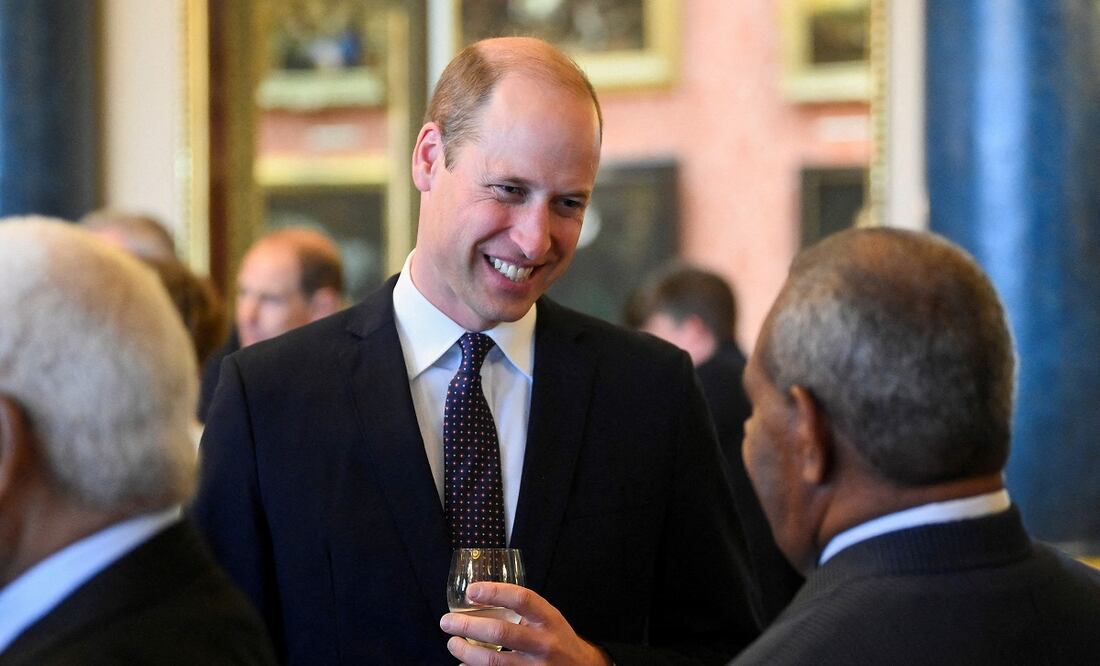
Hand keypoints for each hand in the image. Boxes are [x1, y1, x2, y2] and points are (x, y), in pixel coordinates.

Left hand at [440, 582, 611, 664]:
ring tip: (452, 644)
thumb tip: (478, 599)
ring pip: (493, 661)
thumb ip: (521, 610)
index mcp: (549, 620)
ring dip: (466, 652)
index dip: (495, 593)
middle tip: (447, 621)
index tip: (471, 591)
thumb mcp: (547, 618)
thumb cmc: (557, 638)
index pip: (522, 599)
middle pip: (501, 632)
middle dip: (468, 625)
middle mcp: (543, 644)